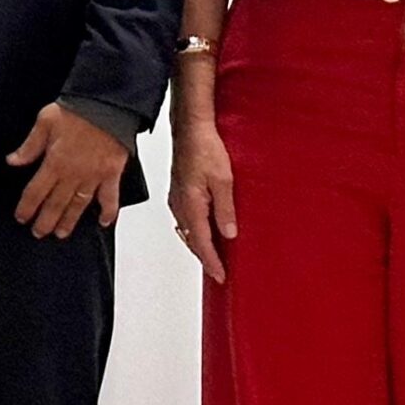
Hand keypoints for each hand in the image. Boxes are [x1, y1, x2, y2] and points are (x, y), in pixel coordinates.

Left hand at [9, 104, 126, 237]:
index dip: (27, 207)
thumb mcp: (45, 121)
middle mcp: (73, 174)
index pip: (35, 192)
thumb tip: (13, 161)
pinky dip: (108, 211)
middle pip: (55, 204)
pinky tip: (104, 222)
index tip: (21, 218)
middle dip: (45, 221)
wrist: (108, 104)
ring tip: (61, 234)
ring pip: (78, 206)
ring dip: (69, 222)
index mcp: (54, 162)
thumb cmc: (77, 109)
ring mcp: (93, 177)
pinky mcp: (111, 174)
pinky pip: (110, 198)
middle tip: (38, 233)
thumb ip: (29, 145)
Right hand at [168, 119, 237, 283]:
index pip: (201, 242)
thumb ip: (225, 209)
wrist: (191, 129)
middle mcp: (179, 205)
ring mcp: (177, 199)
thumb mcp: (223, 180)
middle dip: (205, 258)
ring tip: (213, 257)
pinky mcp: (178, 192)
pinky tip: (202, 231)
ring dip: (199, 246)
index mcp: (190, 205)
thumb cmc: (205, 148)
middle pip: (191, 241)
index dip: (212, 261)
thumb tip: (228, 233)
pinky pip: (185, 220)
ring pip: (187, 231)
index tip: (220, 275)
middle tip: (218, 272)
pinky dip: (193, 232)